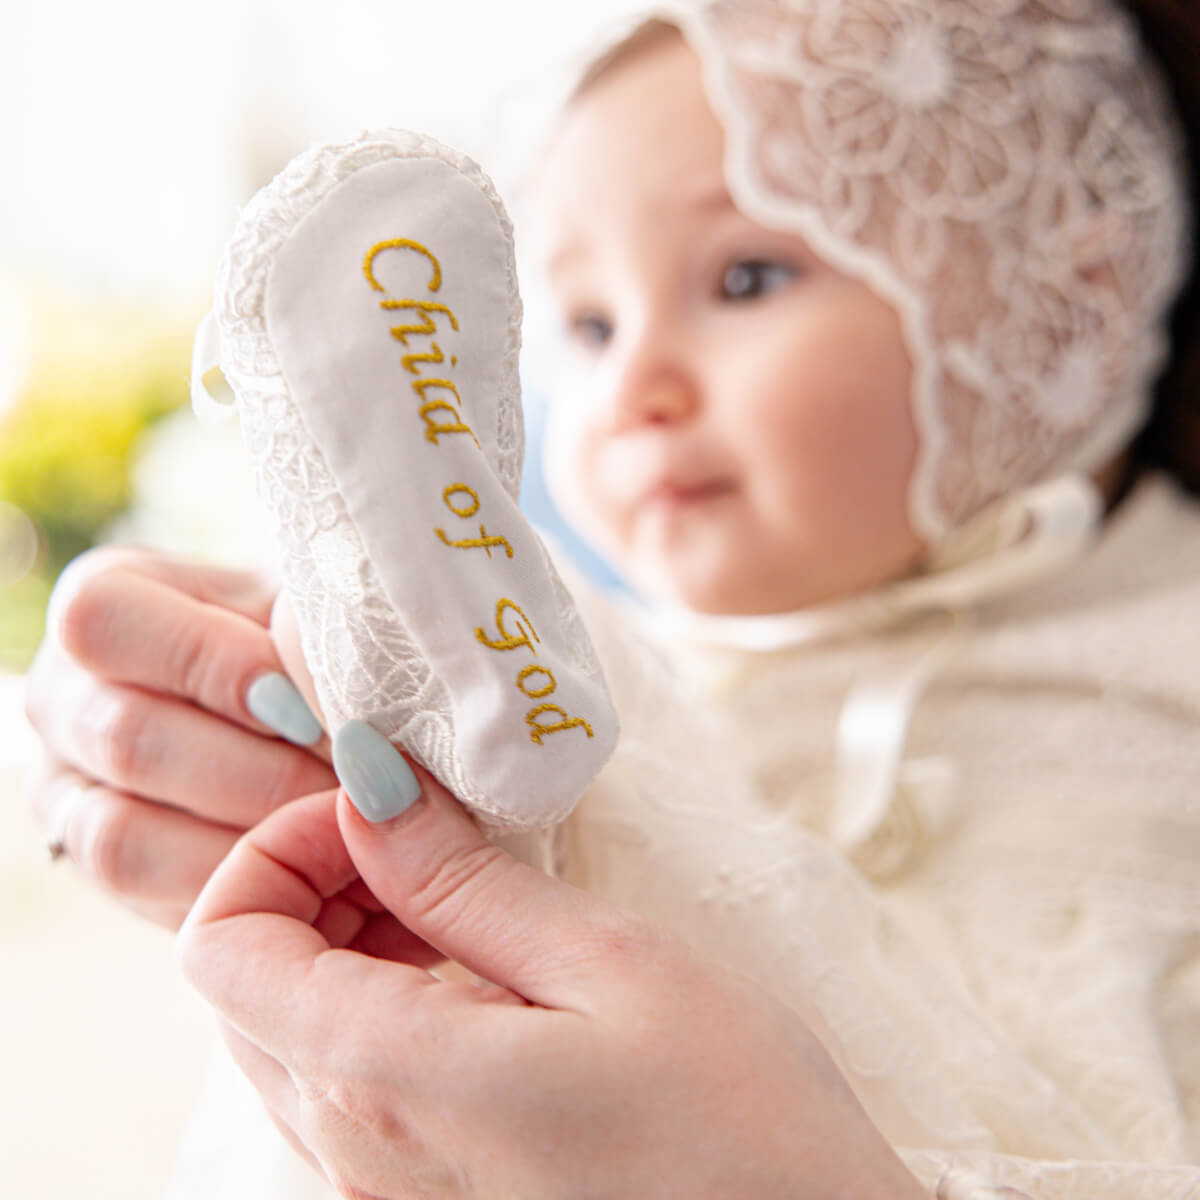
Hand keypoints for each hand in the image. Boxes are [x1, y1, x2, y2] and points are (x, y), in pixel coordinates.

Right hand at [24, 547, 336, 929]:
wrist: (322, 711)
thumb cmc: (318, 642)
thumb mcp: (318, 614)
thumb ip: (311, 639)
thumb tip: (325, 708)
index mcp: (106, 601)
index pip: (107, 619)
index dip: (212, 664)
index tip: (310, 709)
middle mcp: (65, 695)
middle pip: (126, 738)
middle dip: (260, 771)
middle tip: (356, 786)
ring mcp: (68, 789)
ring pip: (124, 835)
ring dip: (249, 838)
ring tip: (340, 830)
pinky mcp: (103, 869)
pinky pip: (153, 898)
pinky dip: (240, 886)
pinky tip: (313, 869)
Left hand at [179, 723, 925, 1199]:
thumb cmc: (737, 1125)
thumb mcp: (609, 964)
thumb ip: (463, 880)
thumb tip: (369, 790)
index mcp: (387, 1081)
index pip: (217, 946)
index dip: (274, 852)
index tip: (375, 814)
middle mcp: (354, 1155)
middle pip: (242, 989)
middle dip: (310, 886)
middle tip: (423, 844)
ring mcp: (380, 1195)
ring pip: (288, 1037)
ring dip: (345, 945)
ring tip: (462, 904)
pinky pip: (344, 1089)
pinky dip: (377, 1008)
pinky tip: (478, 980)